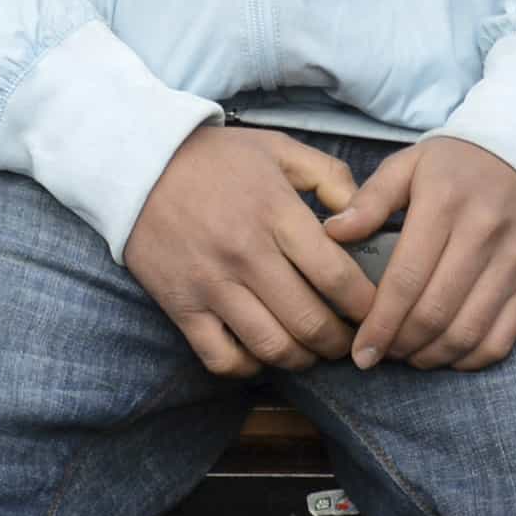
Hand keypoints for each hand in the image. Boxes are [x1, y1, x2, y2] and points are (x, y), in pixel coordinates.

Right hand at [122, 126, 376, 377]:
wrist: (139, 163)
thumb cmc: (217, 158)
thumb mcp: (280, 149)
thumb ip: (330, 178)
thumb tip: (362, 220)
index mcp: (276, 213)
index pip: (335, 275)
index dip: (365, 304)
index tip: (376, 310)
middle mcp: (246, 254)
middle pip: (309, 321)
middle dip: (340, 341)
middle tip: (351, 340)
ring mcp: (212, 285)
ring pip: (271, 346)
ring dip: (303, 359)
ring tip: (314, 352)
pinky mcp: (182, 307)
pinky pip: (222, 358)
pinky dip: (249, 366)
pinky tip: (264, 353)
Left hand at [325, 137, 515, 371]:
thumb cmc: (458, 164)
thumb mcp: (410, 164)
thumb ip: (371, 199)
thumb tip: (333, 232)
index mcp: (444, 203)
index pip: (406, 279)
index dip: (379, 324)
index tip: (360, 352)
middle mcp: (483, 234)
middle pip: (435, 312)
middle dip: (400, 345)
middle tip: (380, 353)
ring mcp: (512, 261)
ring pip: (468, 332)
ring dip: (432, 356)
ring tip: (408, 355)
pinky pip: (502, 338)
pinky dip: (470, 358)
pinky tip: (447, 353)